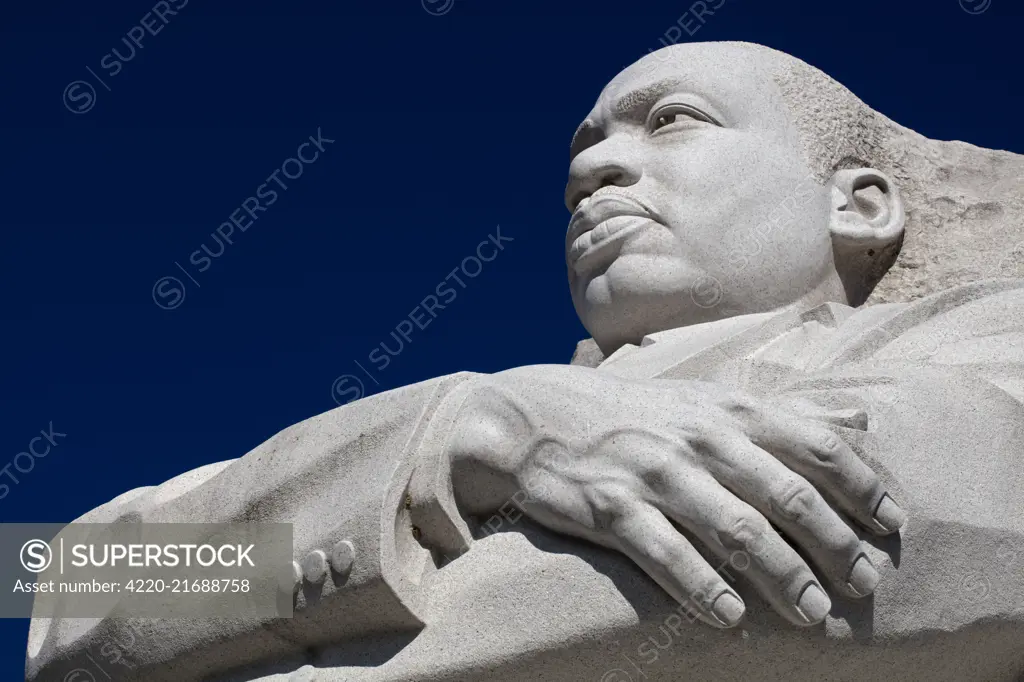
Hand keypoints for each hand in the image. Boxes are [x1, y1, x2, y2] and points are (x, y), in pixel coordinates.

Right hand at [446, 365, 905, 628]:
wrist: (532, 417)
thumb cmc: (633, 413)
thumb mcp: (707, 399)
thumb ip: (784, 413)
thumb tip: (862, 417)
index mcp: (727, 410)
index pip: (815, 445)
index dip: (863, 486)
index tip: (894, 524)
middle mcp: (698, 439)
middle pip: (788, 495)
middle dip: (835, 545)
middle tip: (865, 584)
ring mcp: (655, 474)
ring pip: (737, 531)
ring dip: (783, 578)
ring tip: (813, 614)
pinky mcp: (611, 508)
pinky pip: (666, 555)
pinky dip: (703, 588)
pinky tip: (731, 616)